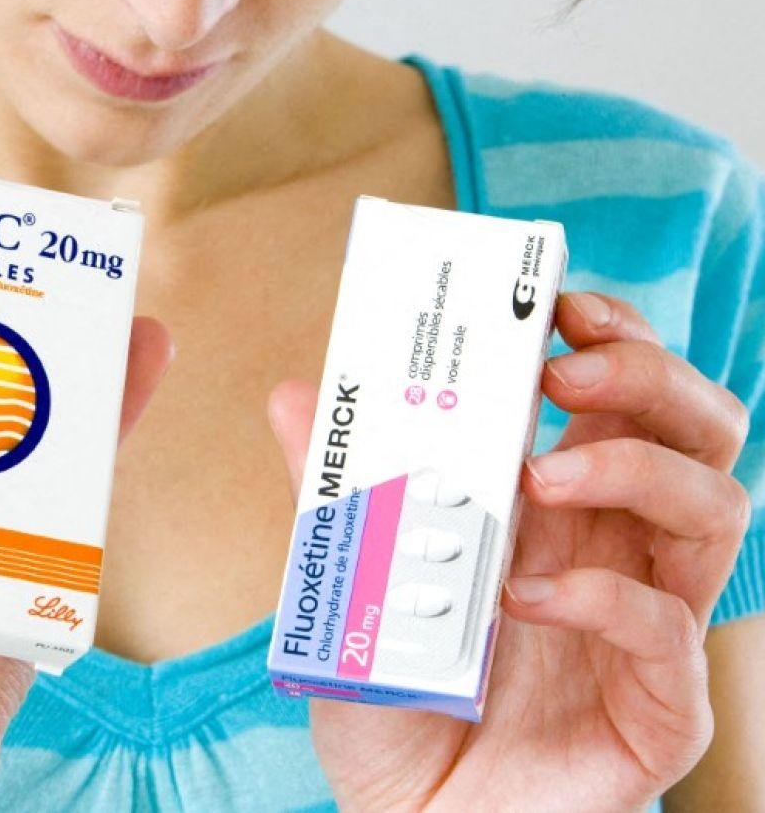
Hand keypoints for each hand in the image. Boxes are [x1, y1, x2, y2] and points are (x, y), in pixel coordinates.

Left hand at [268, 292, 749, 812]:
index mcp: (560, 506)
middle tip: (565, 368)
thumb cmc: (391, 697)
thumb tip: (294, 396)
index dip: (613, 335)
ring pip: (716, 507)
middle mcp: (617, 549)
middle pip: (696, 428)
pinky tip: (527, 598)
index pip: (625, 395)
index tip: (558, 302)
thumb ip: (335, 491)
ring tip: (538, 474)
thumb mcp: (351, 580)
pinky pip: (673, 634)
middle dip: (647, 375)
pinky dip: (608, 598)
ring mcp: (646, 626)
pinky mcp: (658, 710)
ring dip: (632, 468)